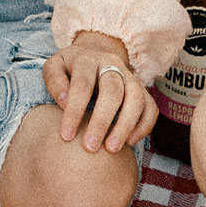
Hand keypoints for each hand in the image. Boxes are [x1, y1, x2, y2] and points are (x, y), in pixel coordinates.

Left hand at [42, 31, 157, 152]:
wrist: (94, 56)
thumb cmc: (69, 70)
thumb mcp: (54, 68)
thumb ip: (54, 82)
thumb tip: (64, 102)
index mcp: (88, 59)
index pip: (83, 84)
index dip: (75, 110)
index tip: (66, 135)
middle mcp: (113, 65)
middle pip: (113, 91)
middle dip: (102, 121)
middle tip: (90, 147)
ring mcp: (131, 77)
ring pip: (136, 99)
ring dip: (125, 126)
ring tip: (112, 149)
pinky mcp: (143, 90)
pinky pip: (151, 108)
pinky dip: (144, 127)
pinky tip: (130, 143)